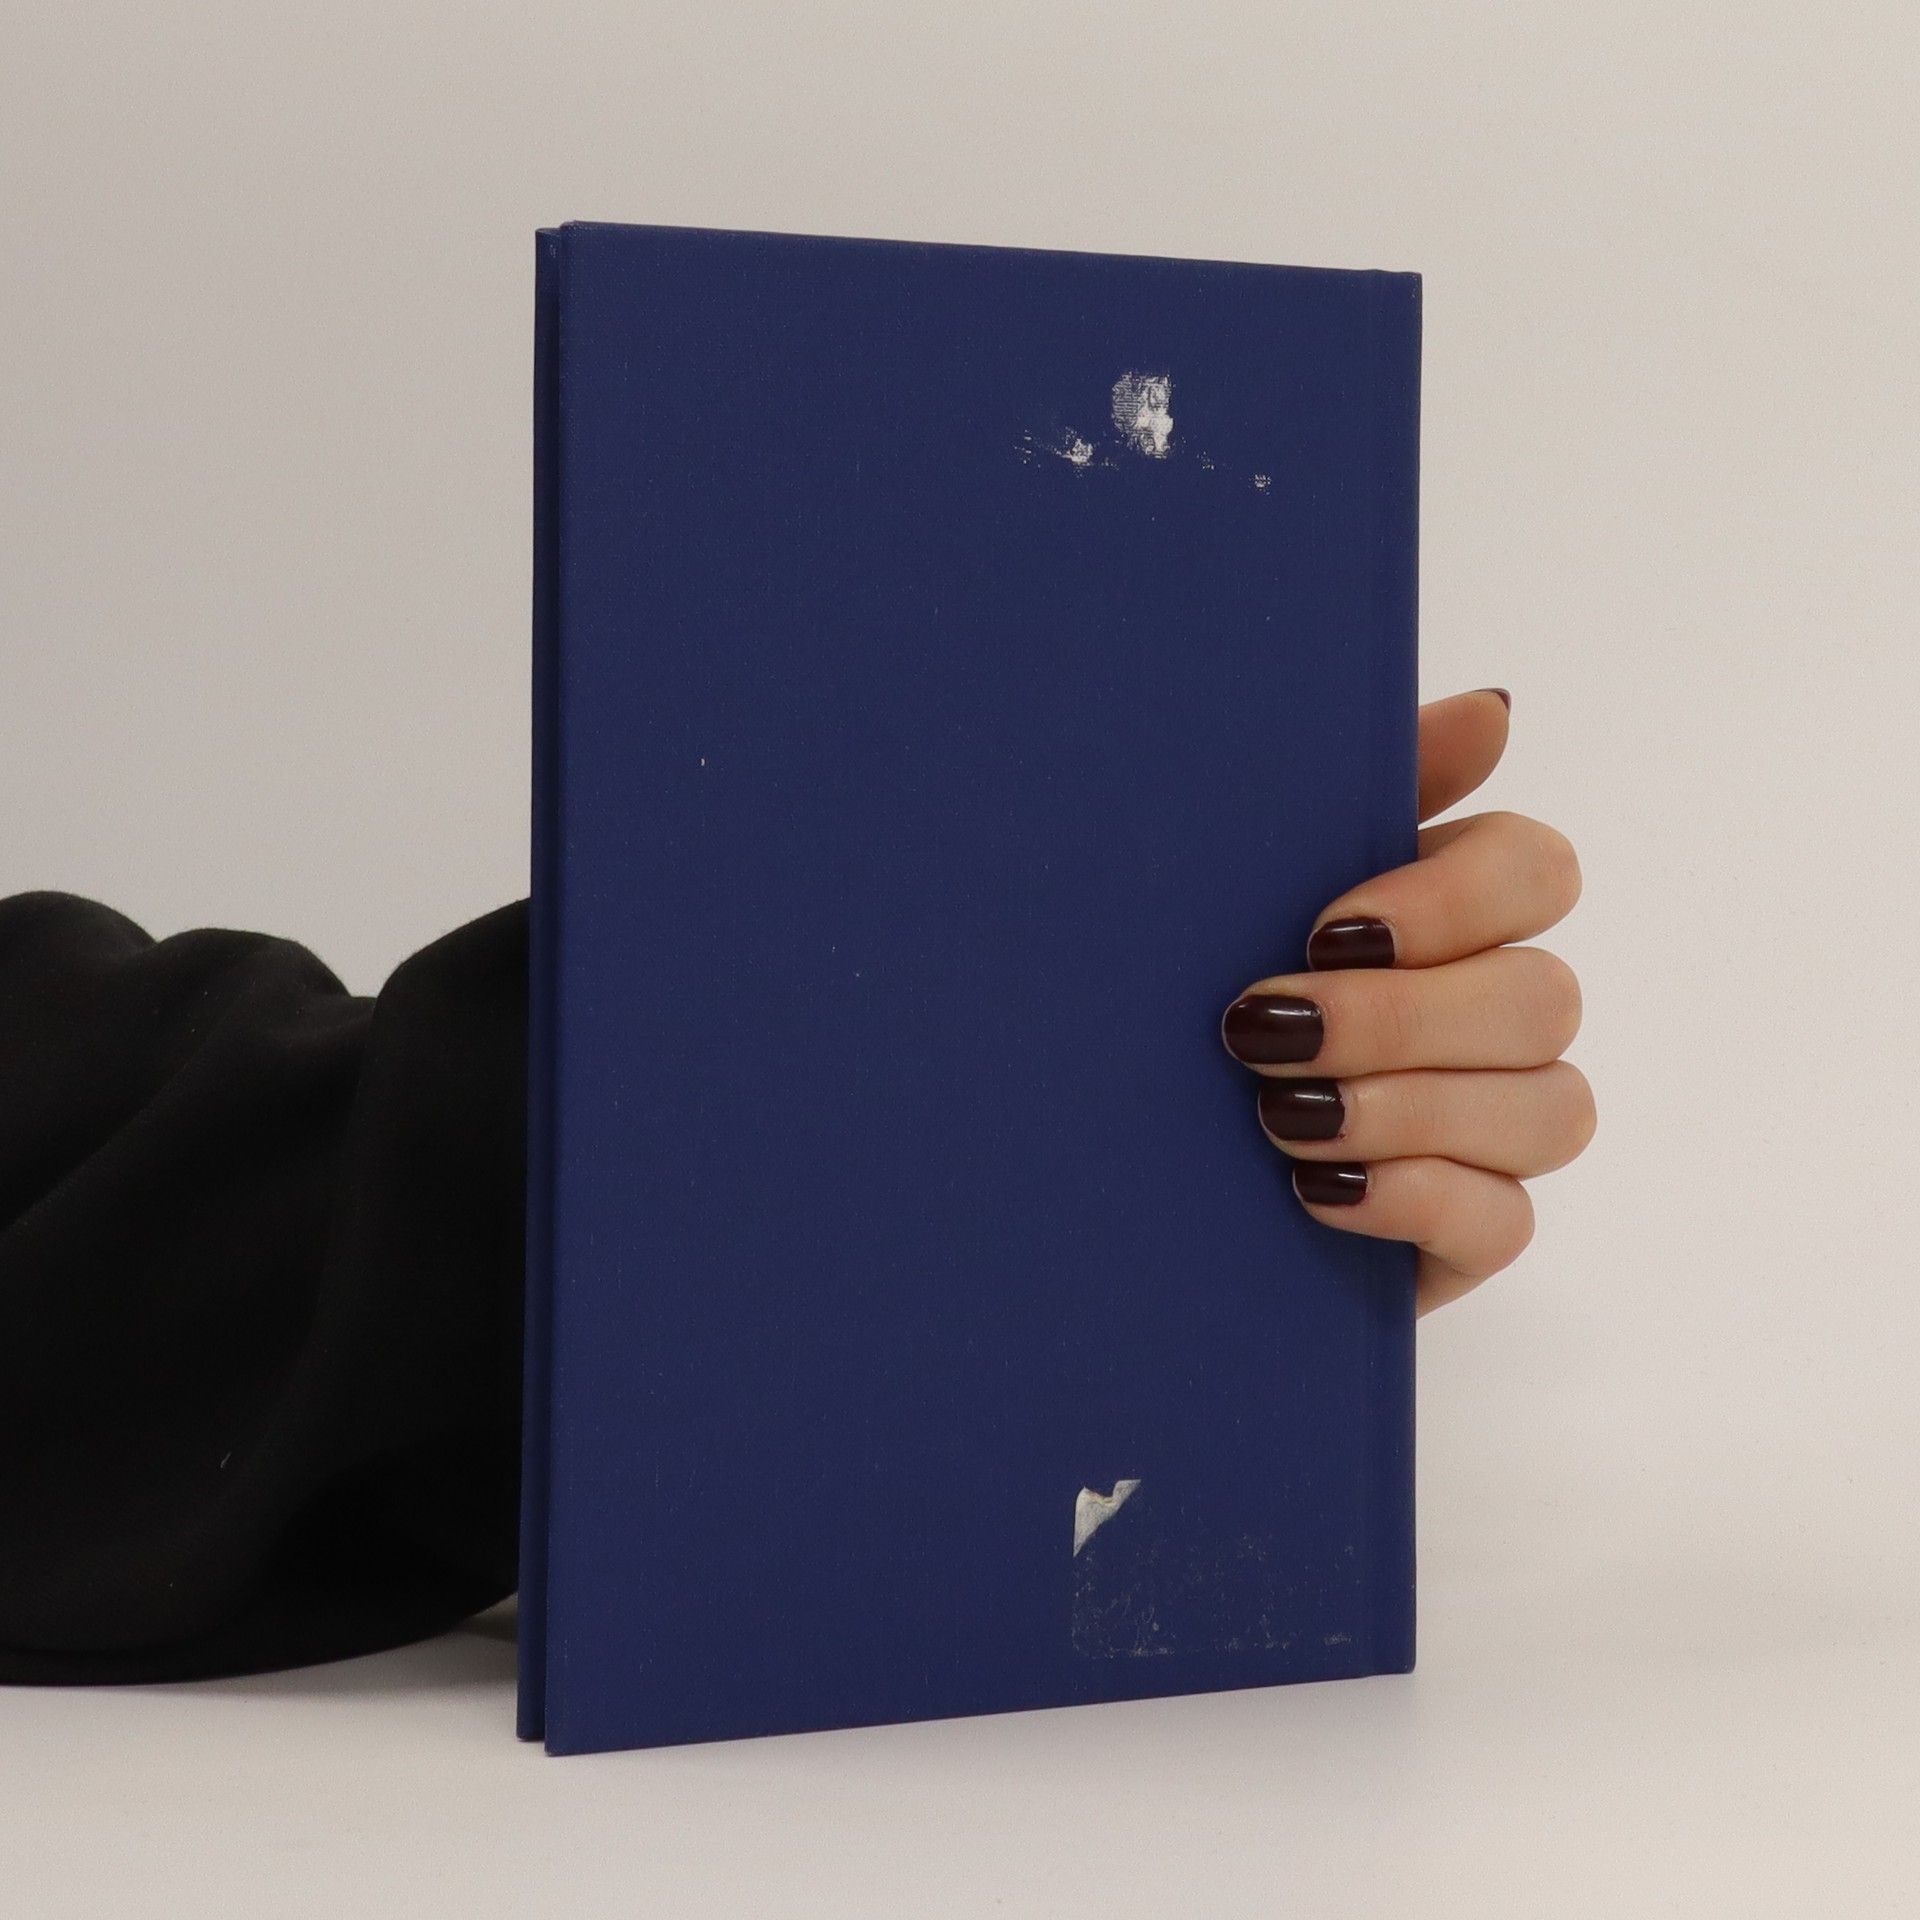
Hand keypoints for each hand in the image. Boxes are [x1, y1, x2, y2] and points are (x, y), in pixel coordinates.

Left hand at [1220, 689, 1591, 1312]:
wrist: (1110, 1149)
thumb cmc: (1185, 991)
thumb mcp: (1242, 882)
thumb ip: (1355, 791)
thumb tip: (1495, 710)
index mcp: (1447, 913)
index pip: (1539, 870)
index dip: (1457, 898)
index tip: (1328, 926)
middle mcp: (1494, 1014)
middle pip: (1543, 998)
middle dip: (1400, 1018)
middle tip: (1263, 1029)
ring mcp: (1494, 1129)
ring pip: (1550, 1111)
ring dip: (1408, 1109)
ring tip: (1280, 1116)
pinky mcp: (1470, 1230)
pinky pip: (1509, 1220)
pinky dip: (1414, 1200)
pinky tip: (1313, 1191)